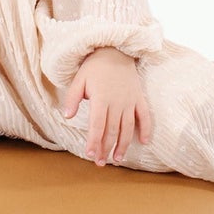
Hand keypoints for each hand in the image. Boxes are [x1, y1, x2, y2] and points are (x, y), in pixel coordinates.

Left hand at [62, 48, 153, 166]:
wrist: (115, 50)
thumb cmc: (94, 67)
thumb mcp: (79, 79)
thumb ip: (72, 98)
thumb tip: (67, 116)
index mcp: (101, 98)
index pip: (97, 125)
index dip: (94, 141)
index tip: (90, 154)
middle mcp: (117, 102)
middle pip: (112, 130)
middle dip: (105, 148)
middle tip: (100, 163)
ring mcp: (130, 101)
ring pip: (128, 128)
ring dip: (123, 145)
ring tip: (118, 159)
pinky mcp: (139, 98)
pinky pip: (145, 116)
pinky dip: (146, 129)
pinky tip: (144, 142)